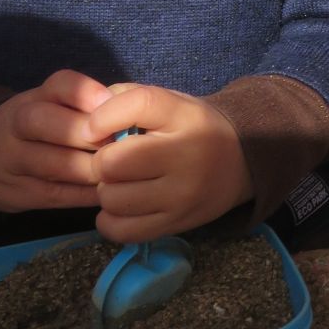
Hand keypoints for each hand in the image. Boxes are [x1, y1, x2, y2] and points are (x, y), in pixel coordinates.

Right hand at [0, 70, 109, 211]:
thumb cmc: (45, 131)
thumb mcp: (56, 110)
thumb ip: (90, 108)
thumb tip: (134, 114)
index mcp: (34, 99)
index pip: (59, 85)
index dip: (87, 94)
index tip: (111, 105)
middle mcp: (17, 125)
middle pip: (46, 122)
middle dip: (89, 135)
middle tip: (119, 145)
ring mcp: (13, 161)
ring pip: (56, 164)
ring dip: (95, 168)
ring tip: (121, 172)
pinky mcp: (19, 193)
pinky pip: (58, 195)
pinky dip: (87, 194)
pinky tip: (107, 190)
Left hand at [88, 85, 252, 240]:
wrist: (241, 161)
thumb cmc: (192, 128)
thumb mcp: (170, 101)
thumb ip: (126, 99)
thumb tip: (86, 123)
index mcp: (185, 116)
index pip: (139, 105)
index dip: (103, 117)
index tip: (97, 129)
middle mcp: (187, 156)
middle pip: (113, 162)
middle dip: (103, 161)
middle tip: (117, 162)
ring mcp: (183, 195)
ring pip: (112, 199)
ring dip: (108, 191)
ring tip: (124, 184)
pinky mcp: (177, 223)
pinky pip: (122, 230)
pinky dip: (111, 220)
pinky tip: (123, 207)